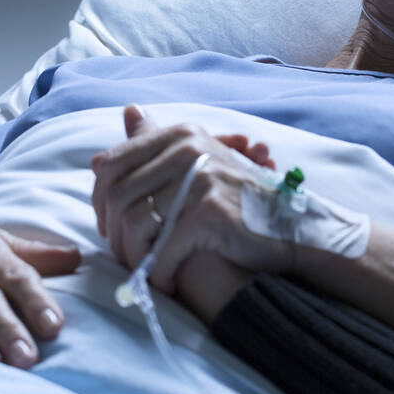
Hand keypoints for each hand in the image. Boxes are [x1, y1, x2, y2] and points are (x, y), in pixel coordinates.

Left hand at [90, 105, 291, 295]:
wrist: (293, 229)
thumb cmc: (242, 201)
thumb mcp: (201, 159)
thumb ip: (161, 140)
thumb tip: (129, 110)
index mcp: (180, 134)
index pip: (112, 164)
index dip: (101, 200)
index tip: (107, 226)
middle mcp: (187, 149)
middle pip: (118, 196)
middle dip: (114, 234)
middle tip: (123, 257)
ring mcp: (199, 179)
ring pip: (135, 224)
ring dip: (132, 257)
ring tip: (142, 272)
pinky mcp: (208, 213)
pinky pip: (162, 251)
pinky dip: (158, 273)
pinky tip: (165, 283)